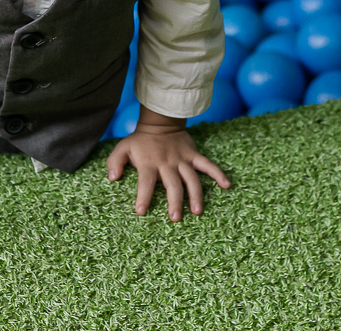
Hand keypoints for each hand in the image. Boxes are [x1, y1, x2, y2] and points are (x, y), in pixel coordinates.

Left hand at [106, 106, 229, 220]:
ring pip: (191, 178)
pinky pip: (208, 165)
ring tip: (198, 211)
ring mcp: (182, 159)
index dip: (143, 196)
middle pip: (172, 184)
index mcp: (148, 163)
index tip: (141, 211)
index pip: (145, 182)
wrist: (160, 122)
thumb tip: (113, 179)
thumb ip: (114, 162)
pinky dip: (218, 174)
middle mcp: (167, 163)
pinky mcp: (194, 155)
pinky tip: (227, 185)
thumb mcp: (122, 148)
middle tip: (175, 219)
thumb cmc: (140, 141)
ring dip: (196, 195)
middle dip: (175, 202)